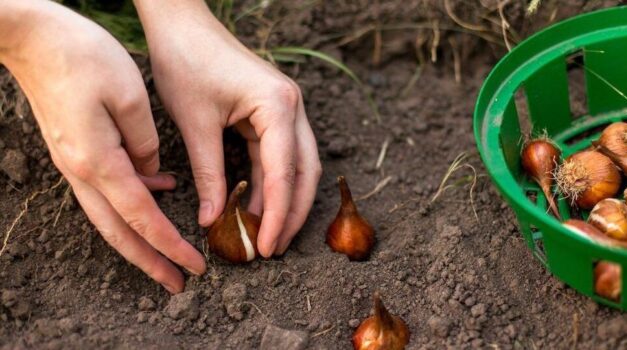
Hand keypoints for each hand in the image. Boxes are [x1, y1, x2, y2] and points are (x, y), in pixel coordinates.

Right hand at [0, 0, 204, 292]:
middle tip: (178, 283)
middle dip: (150, 261)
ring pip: (110, 216)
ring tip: (169, 254)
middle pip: (119, 231)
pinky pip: (106, 188)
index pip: (142, 217)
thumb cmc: (81, 56)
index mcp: (99, 161)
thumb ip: (146, 143)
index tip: (195, 266)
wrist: (31, 36)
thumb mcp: (129, 96)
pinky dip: (133, 200)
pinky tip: (160, 190)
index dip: (170, 246)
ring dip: (140, 239)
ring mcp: (74, 162)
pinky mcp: (75, 150)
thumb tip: (154, 174)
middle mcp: (82, 170)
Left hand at [135, 1, 321, 255]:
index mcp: (278, 106)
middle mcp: (292, 107)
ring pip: (297, 165)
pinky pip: (279, 154)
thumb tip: (213, 220)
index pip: (284, 172)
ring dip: (284, 200)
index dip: (278, 214)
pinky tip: (257, 205)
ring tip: (267, 234)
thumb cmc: (186, 62)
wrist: (181, 24)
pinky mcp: (272, 112)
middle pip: (305, 171)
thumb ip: (209, 174)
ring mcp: (285, 108)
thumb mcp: (195, 124)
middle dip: (293, 213)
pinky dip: (270, 182)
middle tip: (275, 248)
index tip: (268, 246)